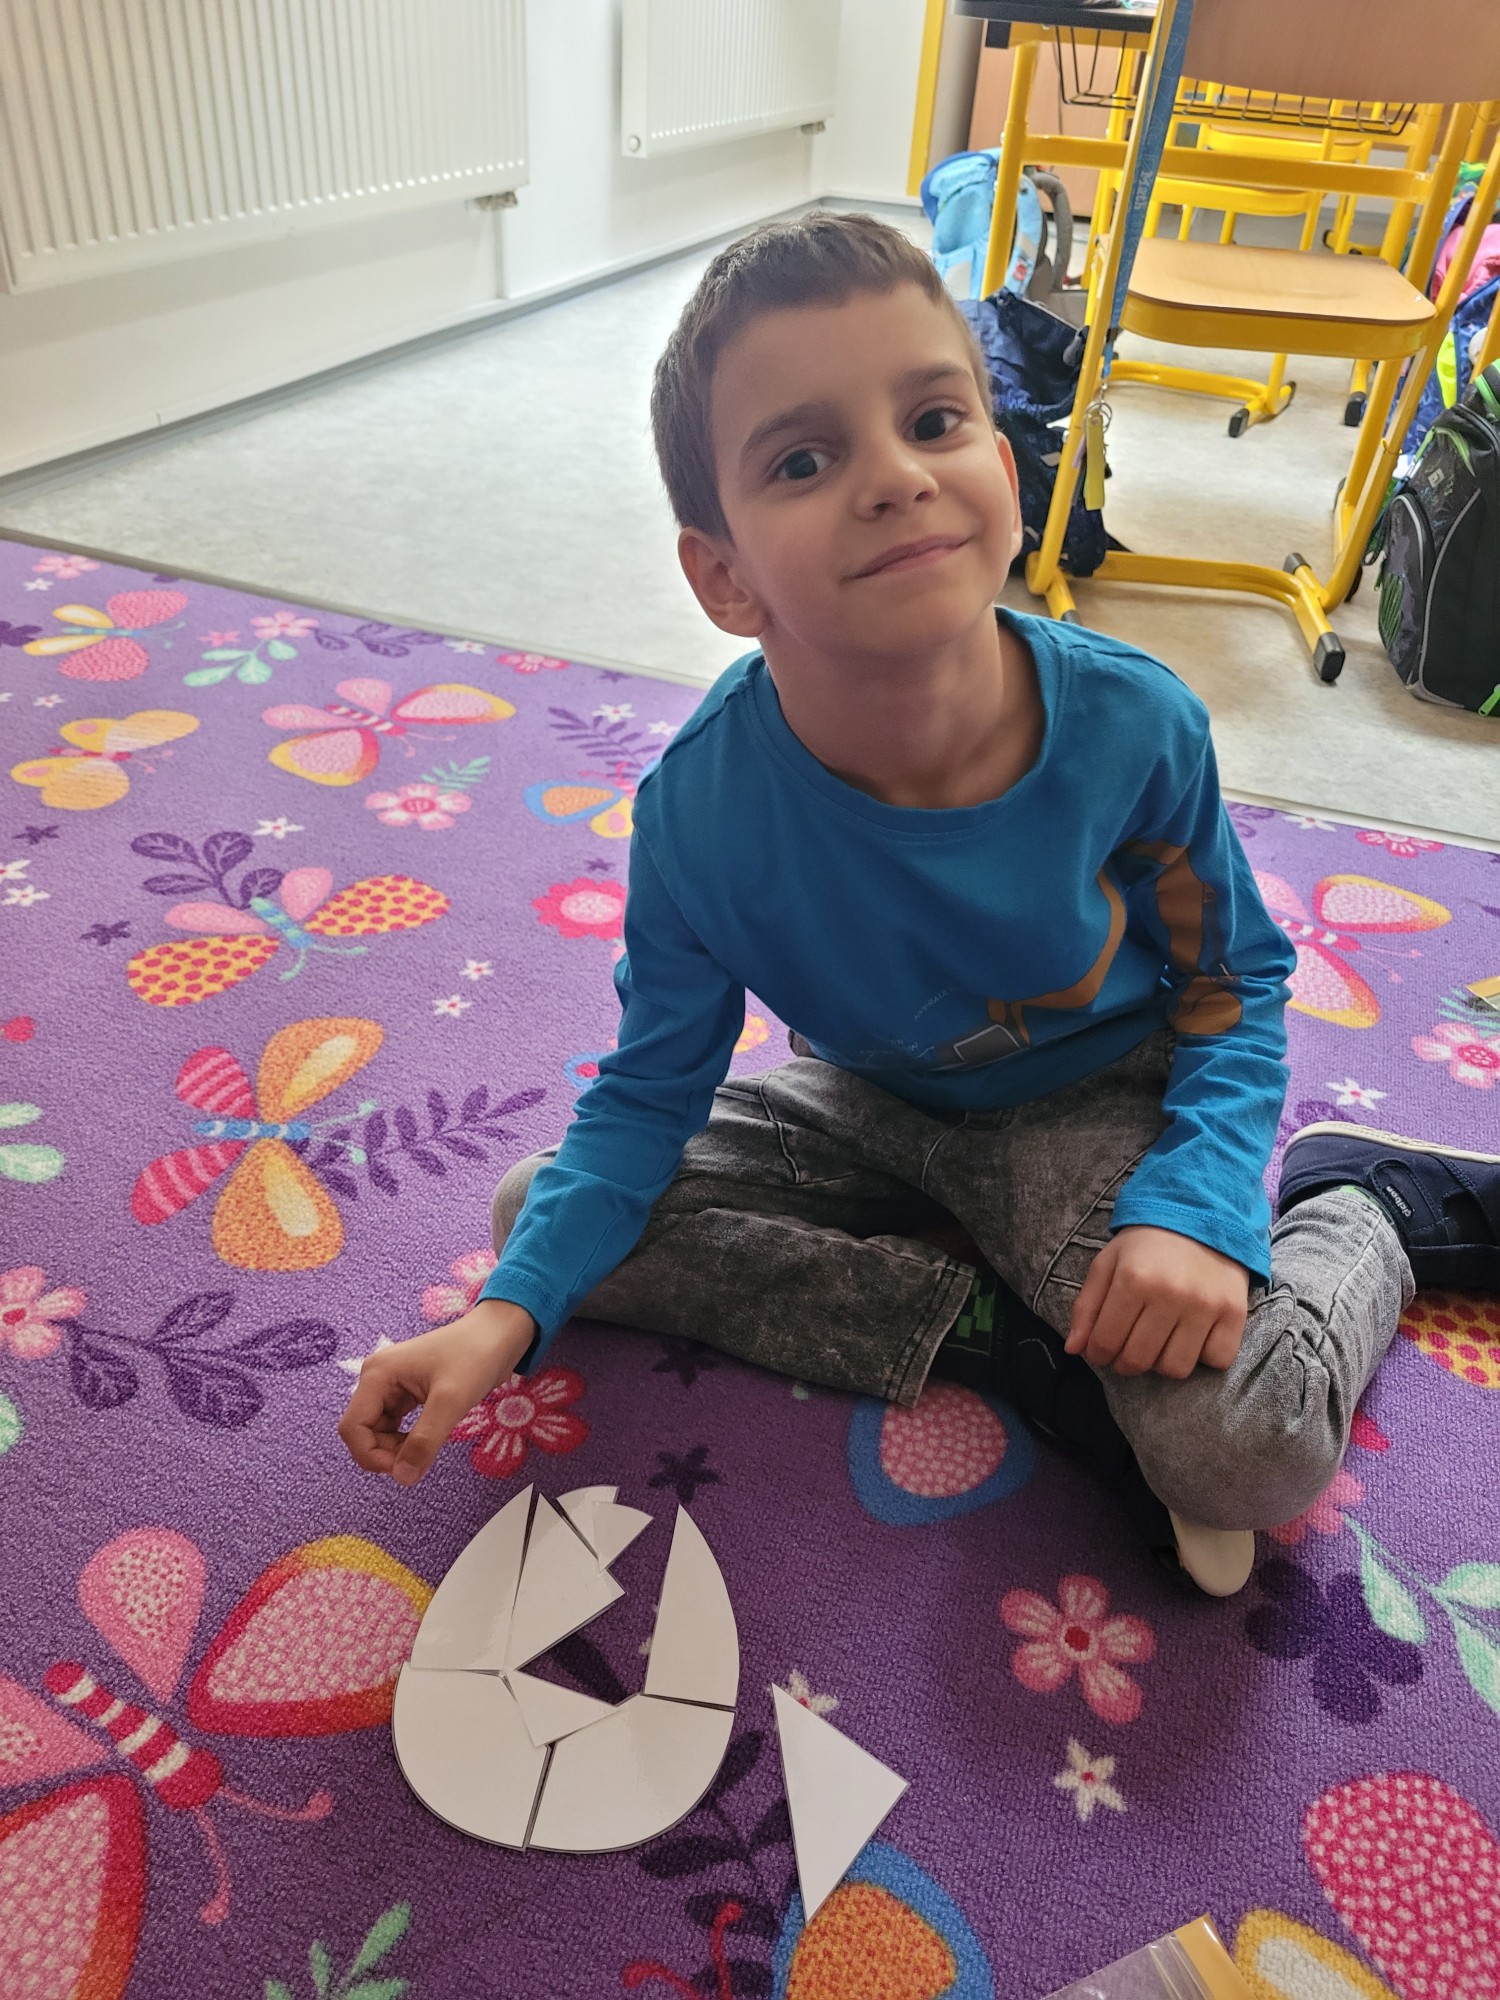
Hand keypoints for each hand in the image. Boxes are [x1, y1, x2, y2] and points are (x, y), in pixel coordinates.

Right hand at [339, 1298, 537, 1485]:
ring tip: (428, 1448)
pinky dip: (408, 1440)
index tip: (404, 1468)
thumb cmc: (475, 1357)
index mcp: (378, 1375)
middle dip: (386, 1453)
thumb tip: (403, 1478)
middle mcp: (378, 1379)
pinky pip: (395, 1425)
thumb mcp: (451, 1400)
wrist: (500, 1333)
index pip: (352, 1427)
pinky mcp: (407, 1392)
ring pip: (379, 1431)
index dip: (371, 1455)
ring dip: (397, 1449)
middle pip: (363, 1432)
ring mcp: (391, 1385)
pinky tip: (429, 1439)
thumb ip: (425, 1440)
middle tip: (420, 1460)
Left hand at [1065, 1225, 1248, 1378]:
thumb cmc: (1147, 1244)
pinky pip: (1217, 1360)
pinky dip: (1204, 1356)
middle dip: (1126, 1363)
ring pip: (1176, 1368)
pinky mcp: (1233, 1312)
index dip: (1098, 1354)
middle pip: (1139, 1360)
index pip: (1106, 1342)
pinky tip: (1193, 1336)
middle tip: (1129, 1349)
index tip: (1102, 1351)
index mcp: (1132, 1279)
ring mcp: (1205, 1305)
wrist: (1201, 1215)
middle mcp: (1170, 1293)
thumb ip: (1087, 1306)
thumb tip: (1074, 1349)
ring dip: (1163, 1362)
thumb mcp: (1108, 1263)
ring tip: (1160, 1341)